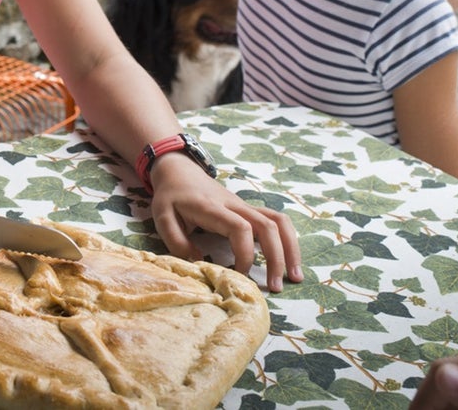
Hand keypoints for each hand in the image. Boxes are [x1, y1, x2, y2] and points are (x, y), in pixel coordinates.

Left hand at [148, 153, 302, 291]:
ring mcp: (245, 206)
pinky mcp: (249, 210)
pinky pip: (276, 221)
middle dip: (276, 257)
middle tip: (275, 287)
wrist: (179, 170)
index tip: (239, 277)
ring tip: (295, 277)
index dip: (245, 254)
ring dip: (290, 248)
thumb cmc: (171, 196)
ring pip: (279, 221)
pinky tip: (288, 260)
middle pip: (268, 226)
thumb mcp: (162, 217)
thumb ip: (177, 242)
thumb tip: (200, 264)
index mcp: (213, 208)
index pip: (240, 228)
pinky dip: (287, 240)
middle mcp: (235, 205)